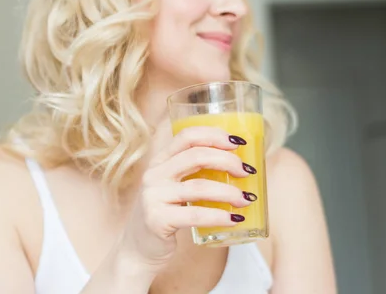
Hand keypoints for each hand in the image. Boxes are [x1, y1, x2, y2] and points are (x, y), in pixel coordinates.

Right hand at [116, 126, 254, 275]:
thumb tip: (239, 166)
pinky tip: (234, 219)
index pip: (187, 136)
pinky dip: (219, 216)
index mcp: (160, 161)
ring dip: (229, 192)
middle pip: (196, 156)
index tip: (238, 143)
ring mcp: (154, 197)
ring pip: (199, 186)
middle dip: (227, 161)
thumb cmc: (166, 214)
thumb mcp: (174, 187)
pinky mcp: (158, 220)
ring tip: (246, 198)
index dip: (214, 135)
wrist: (138, 249)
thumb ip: (194, 174)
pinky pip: (196, 214)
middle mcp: (154, 174)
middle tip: (247, 172)